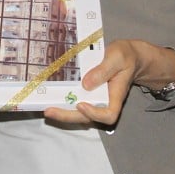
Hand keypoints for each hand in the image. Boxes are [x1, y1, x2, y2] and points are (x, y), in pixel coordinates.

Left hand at [43, 39, 174, 126]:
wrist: (128, 55)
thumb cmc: (125, 56)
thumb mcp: (116, 58)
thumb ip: (103, 70)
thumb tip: (86, 84)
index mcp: (116, 95)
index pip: (109, 114)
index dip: (95, 114)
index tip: (81, 104)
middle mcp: (105, 101)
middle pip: (88, 118)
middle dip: (68, 116)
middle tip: (49, 111)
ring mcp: (96, 98)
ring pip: (80, 113)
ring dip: (64, 113)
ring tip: (46, 109)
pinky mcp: (88, 93)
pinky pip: (77, 102)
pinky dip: (65, 103)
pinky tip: (52, 98)